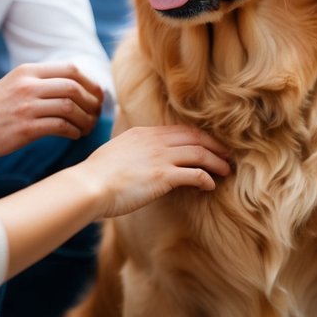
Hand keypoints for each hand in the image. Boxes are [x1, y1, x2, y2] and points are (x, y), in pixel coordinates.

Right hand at [0, 62, 104, 159]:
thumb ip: (41, 81)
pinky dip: (73, 131)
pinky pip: (61, 126)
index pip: (70, 69)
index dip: (90, 82)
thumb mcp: (15, 84)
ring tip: (87, 127)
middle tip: (96, 112)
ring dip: (85, 118)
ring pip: (70, 107)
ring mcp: (26, 106)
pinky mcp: (26, 128)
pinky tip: (74, 134)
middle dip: (91, 101)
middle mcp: (28, 85)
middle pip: (74, 87)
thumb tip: (75, 85)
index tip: (96, 95)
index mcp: (27, 71)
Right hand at [74, 125, 231, 217]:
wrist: (88, 187)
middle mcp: (154, 141)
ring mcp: (160, 157)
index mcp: (143, 133)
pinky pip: (194, 174)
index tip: (210, 145)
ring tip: (226, 170)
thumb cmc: (96, 176)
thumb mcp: (115, 152)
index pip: (180, 130)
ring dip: (217, 162)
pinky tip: (210, 186)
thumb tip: (138, 160)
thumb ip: (132, 151)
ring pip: (200, 153)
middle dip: (215, 146)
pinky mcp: (162, 176)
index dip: (199, 137)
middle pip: (195, 137)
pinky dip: (206, 179)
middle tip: (228, 155)